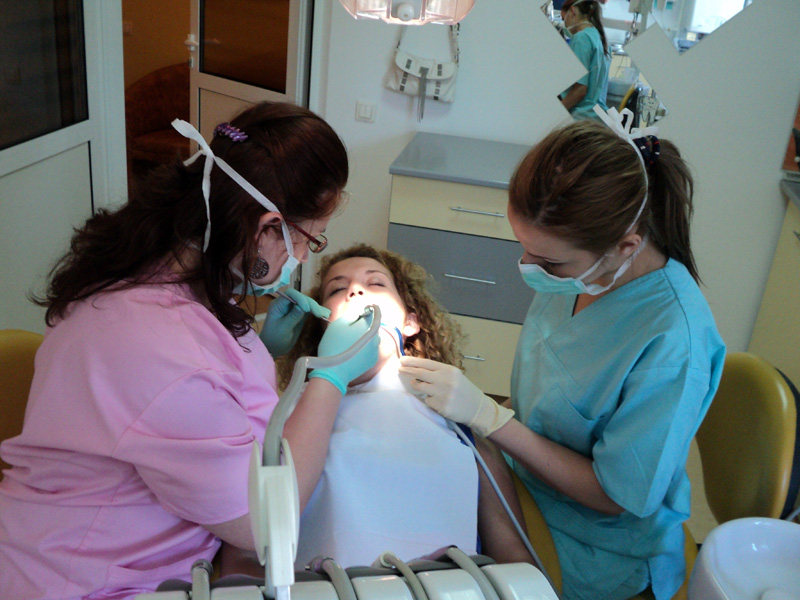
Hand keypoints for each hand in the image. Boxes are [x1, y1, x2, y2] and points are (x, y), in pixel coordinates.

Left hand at [259, 289, 330, 356]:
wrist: (273, 348)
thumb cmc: (274, 339)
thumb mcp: (283, 329)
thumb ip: (292, 317)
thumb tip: (302, 307)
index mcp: (278, 305)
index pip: (291, 294)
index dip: (300, 299)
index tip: (307, 309)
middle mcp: (286, 304)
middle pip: (301, 298)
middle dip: (311, 304)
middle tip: (319, 315)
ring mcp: (293, 309)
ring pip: (307, 303)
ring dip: (316, 308)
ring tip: (326, 315)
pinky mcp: (300, 314)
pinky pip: (309, 310)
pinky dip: (317, 312)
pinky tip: (325, 314)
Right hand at [308, 310, 379, 393]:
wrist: (334, 372)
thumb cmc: (334, 346)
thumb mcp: (338, 324)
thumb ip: (351, 315)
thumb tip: (360, 313)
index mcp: (368, 326)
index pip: (373, 313)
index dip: (367, 310)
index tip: (363, 310)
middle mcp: (376, 337)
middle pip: (371, 326)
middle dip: (363, 326)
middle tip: (348, 331)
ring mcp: (376, 350)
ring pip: (371, 339)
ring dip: (364, 337)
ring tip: (349, 343)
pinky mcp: (373, 361)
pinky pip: (370, 349)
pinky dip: (364, 348)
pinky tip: (353, 352)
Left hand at [398, 356, 513, 436]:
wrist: (477, 407)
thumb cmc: (463, 390)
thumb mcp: (454, 376)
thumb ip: (438, 372)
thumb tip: (417, 369)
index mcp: (448, 370)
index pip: (426, 363)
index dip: (412, 361)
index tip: (402, 360)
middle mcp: (445, 380)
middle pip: (420, 373)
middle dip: (408, 370)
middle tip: (399, 369)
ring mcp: (442, 393)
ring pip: (420, 387)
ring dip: (417, 386)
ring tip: (419, 385)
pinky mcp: (440, 406)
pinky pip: (427, 400)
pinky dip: (429, 400)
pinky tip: (438, 400)